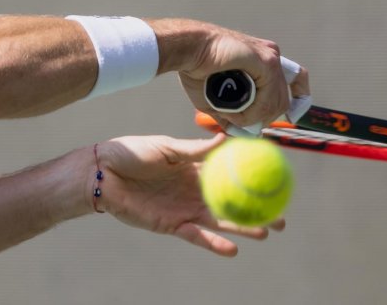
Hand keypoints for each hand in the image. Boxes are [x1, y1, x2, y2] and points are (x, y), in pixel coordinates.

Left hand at [93, 134, 282, 255]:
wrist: (103, 173)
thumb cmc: (131, 153)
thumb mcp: (166, 147)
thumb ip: (194, 148)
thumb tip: (227, 138)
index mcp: (195, 168)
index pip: (230, 172)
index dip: (251, 176)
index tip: (276, 178)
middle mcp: (195, 190)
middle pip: (232, 202)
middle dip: (257, 209)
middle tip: (283, 215)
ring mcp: (185, 209)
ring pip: (221, 221)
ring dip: (244, 227)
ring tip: (268, 231)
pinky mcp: (172, 225)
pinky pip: (197, 236)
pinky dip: (215, 243)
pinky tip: (233, 248)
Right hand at [173, 24, 309, 128]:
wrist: (187, 49)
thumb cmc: (196, 68)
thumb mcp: (215, 99)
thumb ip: (230, 115)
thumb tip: (241, 133)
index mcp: (263, 59)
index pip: (296, 79)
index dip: (299, 99)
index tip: (292, 116)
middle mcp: (271, 56)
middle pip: (285, 98)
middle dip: (267, 117)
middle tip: (246, 125)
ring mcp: (271, 57)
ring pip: (278, 101)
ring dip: (257, 117)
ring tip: (236, 119)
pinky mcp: (266, 60)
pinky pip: (269, 97)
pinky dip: (255, 111)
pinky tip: (240, 114)